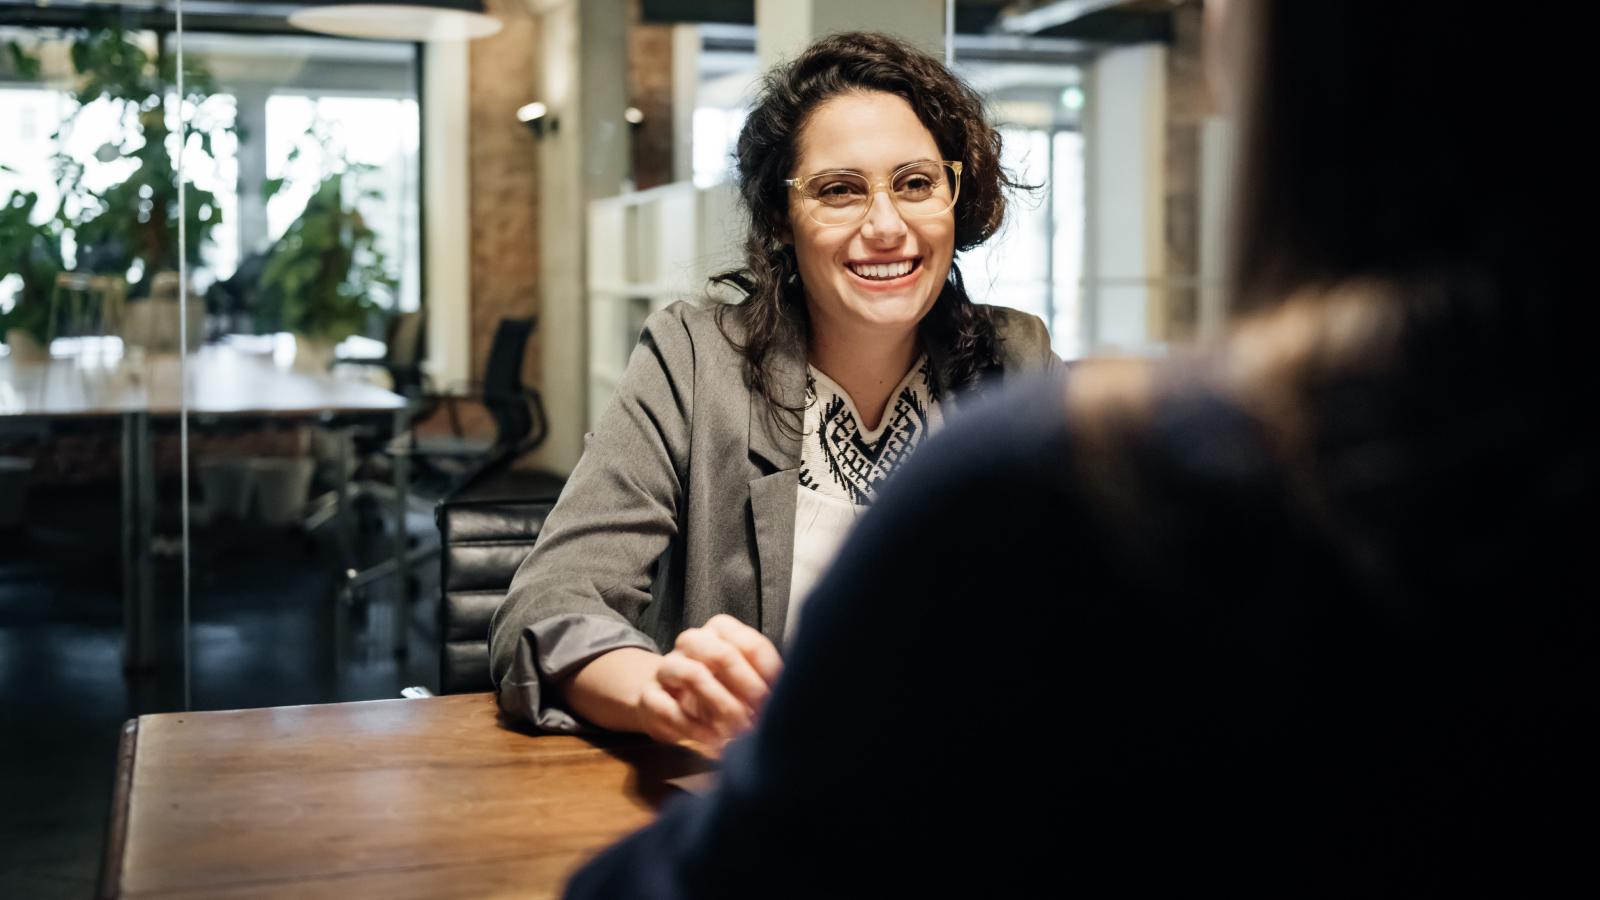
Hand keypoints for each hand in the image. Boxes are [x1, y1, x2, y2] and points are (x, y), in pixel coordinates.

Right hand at [635, 614, 782, 747]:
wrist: (665, 702)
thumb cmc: (715, 689)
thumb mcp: (742, 681)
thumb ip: (765, 681)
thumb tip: (797, 694)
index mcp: (720, 632)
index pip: (750, 644)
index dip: (769, 674)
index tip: (780, 700)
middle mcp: (692, 642)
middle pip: (720, 653)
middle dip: (747, 689)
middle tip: (761, 717)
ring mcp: (667, 667)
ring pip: (693, 674)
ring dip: (721, 707)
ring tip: (738, 733)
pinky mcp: (649, 696)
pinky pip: (669, 708)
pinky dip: (695, 729)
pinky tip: (713, 744)